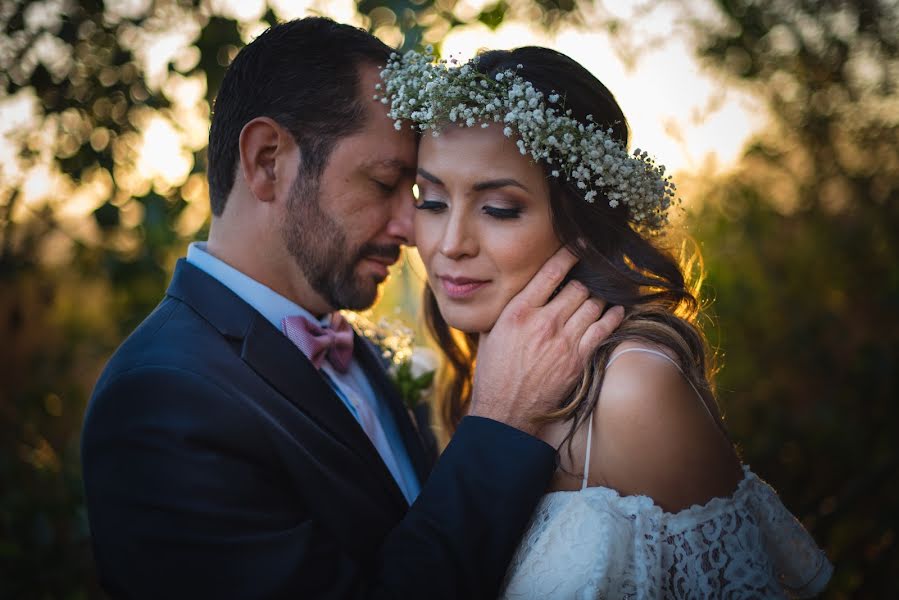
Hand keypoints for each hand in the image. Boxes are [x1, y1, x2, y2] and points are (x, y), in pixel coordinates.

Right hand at [470, 247, 623, 435]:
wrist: (505, 409)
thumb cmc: (494, 372)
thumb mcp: (491, 333)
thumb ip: (509, 310)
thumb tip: (523, 292)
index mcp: (518, 311)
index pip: (550, 272)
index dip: (568, 254)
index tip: (578, 246)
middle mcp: (543, 321)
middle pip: (577, 288)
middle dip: (582, 283)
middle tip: (584, 283)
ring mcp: (564, 340)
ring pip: (593, 304)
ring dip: (596, 299)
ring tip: (597, 297)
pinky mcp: (578, 358)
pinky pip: (604, 328)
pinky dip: (613, 317)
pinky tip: (616, 311)